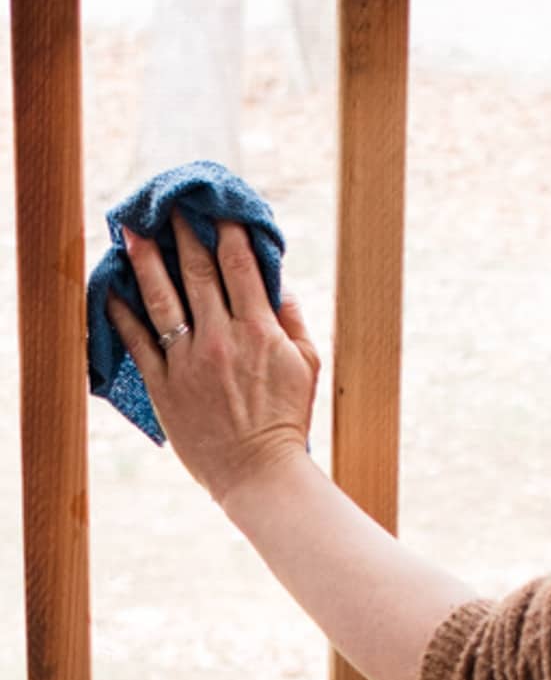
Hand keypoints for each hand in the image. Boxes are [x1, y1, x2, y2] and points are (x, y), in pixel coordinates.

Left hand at [107, 212, 319, 503]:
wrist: (258, 472)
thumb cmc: (287, 419)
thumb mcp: (308, 365)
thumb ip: (294, 322)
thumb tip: (280, 287)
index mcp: (259, 330)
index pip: (239, 267)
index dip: (227, 232)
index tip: (217, 210)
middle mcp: (220, 338)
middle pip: (197, 273)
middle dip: (183, 234)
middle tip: (170, 207)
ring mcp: (188, 362)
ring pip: (162, 300)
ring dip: (146, 263)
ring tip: (132, 233)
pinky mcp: (163, 386)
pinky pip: (139, 343)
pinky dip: (123, 315)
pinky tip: (112, 291)